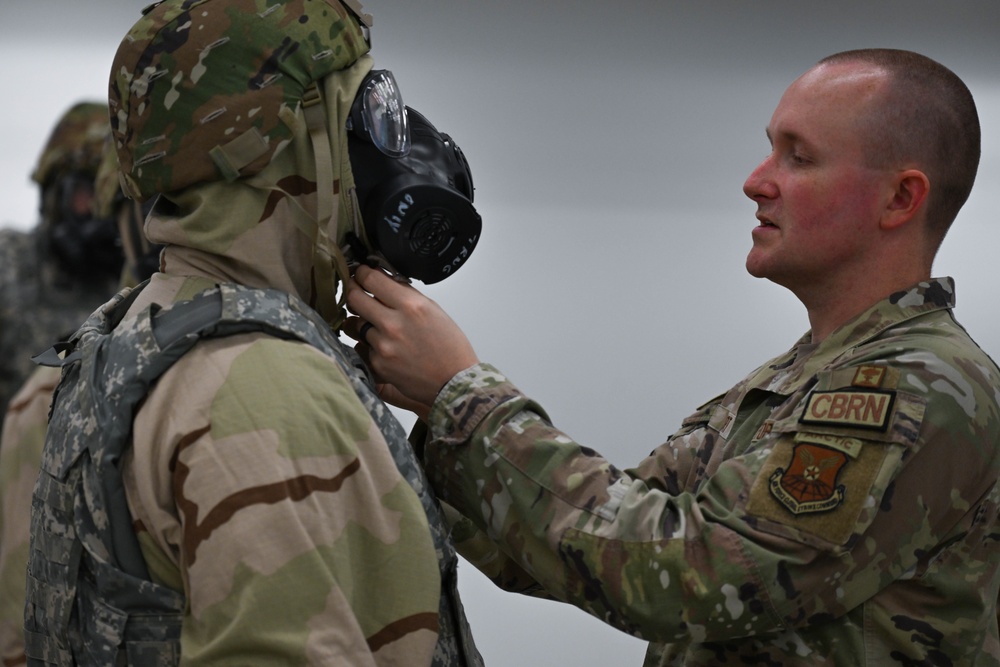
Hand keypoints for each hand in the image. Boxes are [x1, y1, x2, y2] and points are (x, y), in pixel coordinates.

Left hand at [344, 265, 479, 410]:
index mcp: (411, 306)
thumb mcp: (433, 310)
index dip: (362, 273)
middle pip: (355, 298)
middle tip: (356, 291)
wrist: (453, 382)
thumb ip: (406, 294)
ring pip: (355, 323)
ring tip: (375, 324)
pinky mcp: (377, 364)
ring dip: (361, 320)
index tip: (361, 272)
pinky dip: (369, 344)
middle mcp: (393, 324)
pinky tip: (386, 346)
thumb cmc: (449, 346)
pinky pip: (362, 346)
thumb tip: (384, 280)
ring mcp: (382, 346)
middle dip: (353, 291)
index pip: (371, 279)